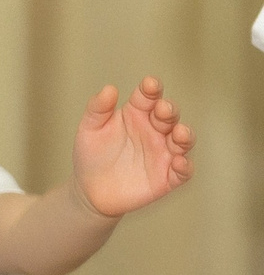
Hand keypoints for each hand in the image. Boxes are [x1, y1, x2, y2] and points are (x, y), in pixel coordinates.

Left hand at [73, 77, 194, 217]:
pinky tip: (179, 162)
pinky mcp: (167, 177)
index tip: (150, 84)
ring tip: (180, 133)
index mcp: (136, 114)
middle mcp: (154, 130)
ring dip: (185, 136)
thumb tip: (110, 88)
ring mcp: (163, 153)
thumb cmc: (91, 154)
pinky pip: (182, 171)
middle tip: (162, 109)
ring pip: (182, 141)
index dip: (151, 89)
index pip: (147, 97)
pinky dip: (185, 166)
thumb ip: (98, 109)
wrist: (89, 190)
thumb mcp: (90, 129)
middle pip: (168, 116)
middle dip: (169, 111)